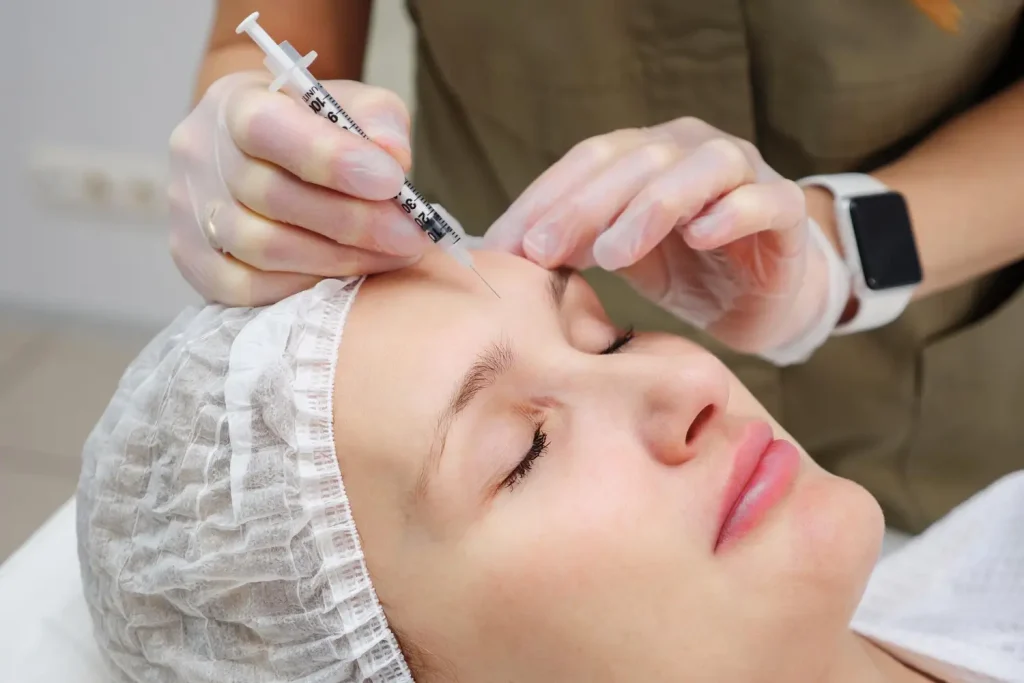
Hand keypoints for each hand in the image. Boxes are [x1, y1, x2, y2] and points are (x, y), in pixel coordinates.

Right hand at [169, 72, 431, 305]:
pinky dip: (306, 286)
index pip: (268, 128)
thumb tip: (394, 156)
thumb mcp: (350, 104)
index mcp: (233, 104)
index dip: (332, 159)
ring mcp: (189, 212)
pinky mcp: (194, 261)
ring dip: (340, 259)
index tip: (393, 181)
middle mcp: (199, 155)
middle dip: (354, 221)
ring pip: (264, 248)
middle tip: (411, 234)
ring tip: (392, 256)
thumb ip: (377, 119)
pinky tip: (349, 277)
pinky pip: (248, 289)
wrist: (264, 156)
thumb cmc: (314, 129)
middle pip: (272, 197)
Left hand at [484, 118, 833, 355]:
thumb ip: (570, 243)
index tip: (504, 243)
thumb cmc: (682, 268)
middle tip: (543, 250)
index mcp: (645, 153)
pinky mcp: (784, 209)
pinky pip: (763, 200)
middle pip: (635, 160)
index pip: (587, 160)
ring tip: (611, 254)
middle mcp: (691, 149)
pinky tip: (700, 236)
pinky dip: (731, 213)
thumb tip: (498, 252)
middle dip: (582, 205)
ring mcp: (743, 174)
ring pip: (699, 169)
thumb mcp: (617, 255)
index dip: (544, 198)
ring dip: (649, 207)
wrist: (760, 296)